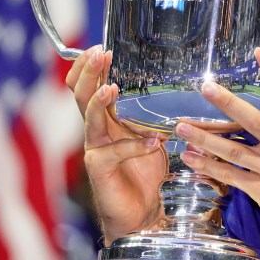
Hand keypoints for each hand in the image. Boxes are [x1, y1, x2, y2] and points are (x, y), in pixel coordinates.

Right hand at [66, 47, 165, 242]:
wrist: (143, 213)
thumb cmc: (147, 172)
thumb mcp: (153, 134)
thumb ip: (154, 114)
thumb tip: (178, 84)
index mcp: (109, 118)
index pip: (88, 85)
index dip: (88, 66)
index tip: (99, 46)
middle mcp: (98, 130)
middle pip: (81, 94)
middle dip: (89, 72)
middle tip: (100, 53)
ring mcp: (96, 149)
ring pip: (89, 118)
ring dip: (99, 101)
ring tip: (111, 88)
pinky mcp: (100, 169)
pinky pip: (113, 152)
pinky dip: (134, 145)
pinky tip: (152, 141)